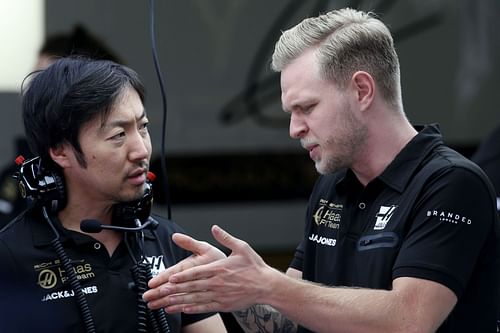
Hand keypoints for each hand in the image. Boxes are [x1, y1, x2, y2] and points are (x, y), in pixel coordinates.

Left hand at [144, 225, 271, 313]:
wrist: (267, 285)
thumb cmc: (254, 266)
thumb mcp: (241, 247)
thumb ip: (226, 238)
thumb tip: (215, 228)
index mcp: (219, 268)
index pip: (197, 272)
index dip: (183, 276)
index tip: (171, 278)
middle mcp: (218, 283)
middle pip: (192, 286)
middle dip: (175, 290)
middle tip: (161, 292)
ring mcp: (220, 295)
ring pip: (196, 298)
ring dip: (180, 300)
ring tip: (166, 302)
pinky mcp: (223, 304)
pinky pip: (205, 307)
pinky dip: (193, 308)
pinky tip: (183, 309)